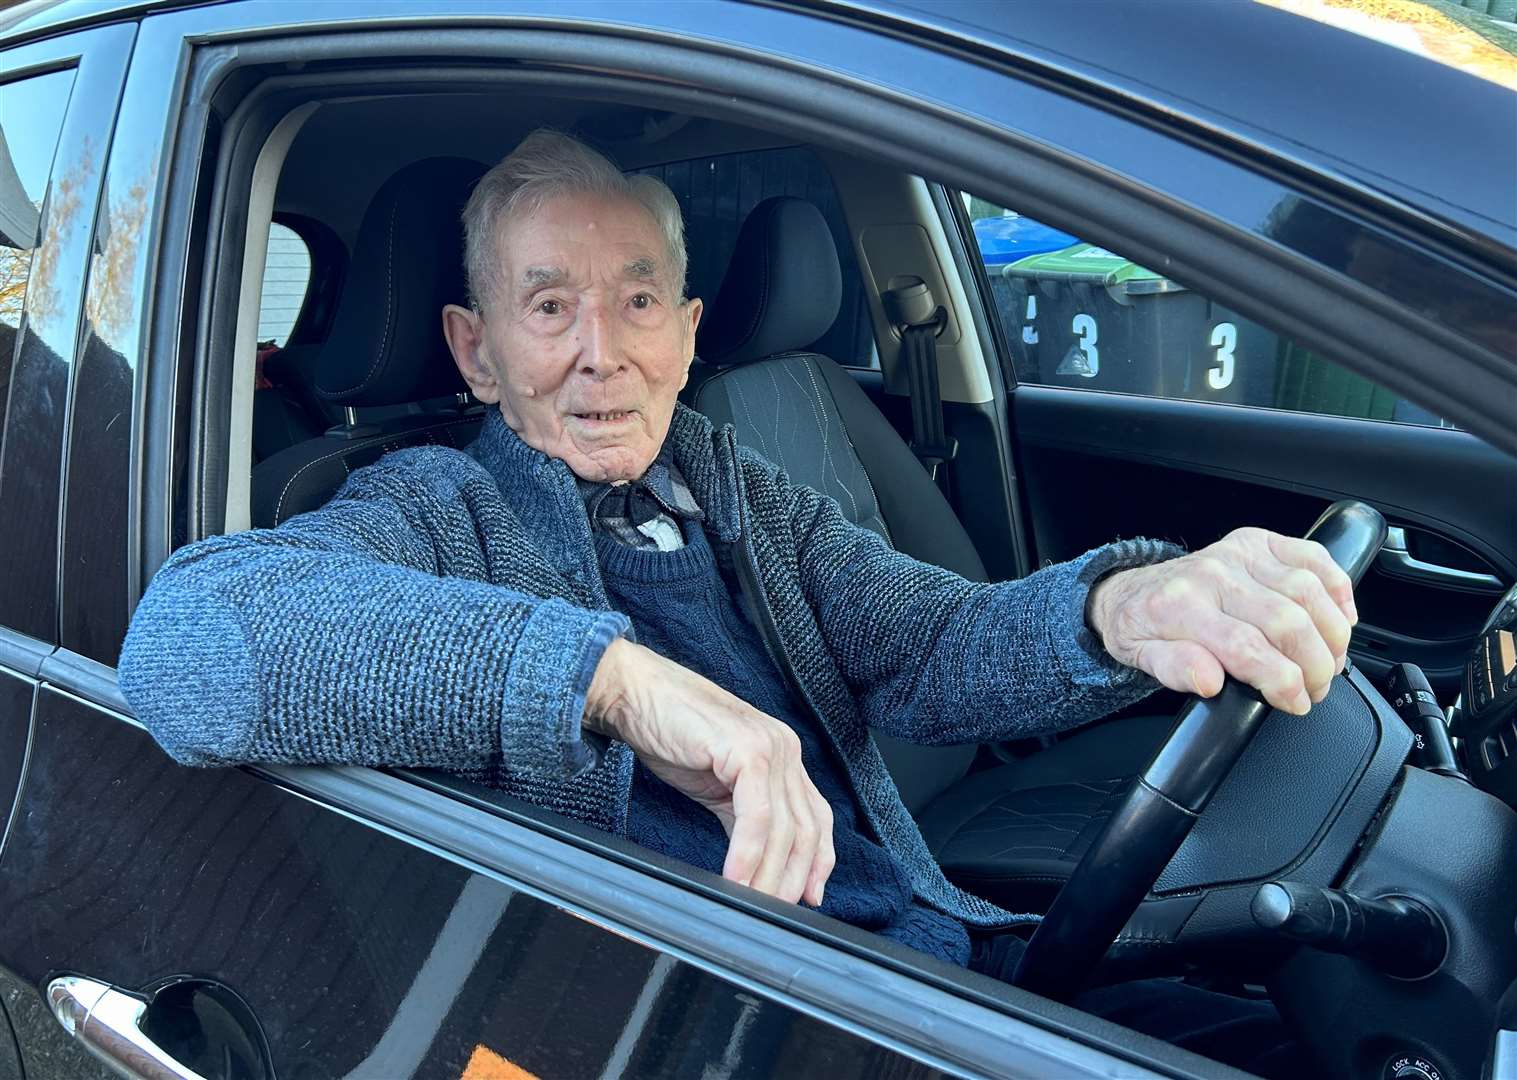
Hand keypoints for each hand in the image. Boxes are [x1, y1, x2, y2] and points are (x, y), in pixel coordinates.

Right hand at [585, 638, 835, 904]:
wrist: (635, 693)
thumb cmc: (670, 733)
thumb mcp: (717, 782)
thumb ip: (743, 816)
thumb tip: (757, 864)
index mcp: (783, 756)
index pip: (817, 817)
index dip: (817, 862)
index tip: (808, 898)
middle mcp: (785, 749)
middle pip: (806, 828)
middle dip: (792, 879)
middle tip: (773, 915)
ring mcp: (771, 747)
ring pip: (784, 827)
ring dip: (769, 874)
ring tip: (753, 906)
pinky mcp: (747, 750)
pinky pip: (756, 815)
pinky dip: (747, 853)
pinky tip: (735, 878)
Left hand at [1087, 527, 1357, 714]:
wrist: (1130, 590)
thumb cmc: (1141, 627)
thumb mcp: (1140, 658)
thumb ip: (1174, 669)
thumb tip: (1209, 680)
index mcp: (1179, 607)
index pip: (1246, 647)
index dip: (1283, 681)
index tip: (1296, 702)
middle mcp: (1212, 575)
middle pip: (1286, 621)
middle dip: (1314, 664)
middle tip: (1315, 688)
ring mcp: (1237, 555)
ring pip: (1307, 590)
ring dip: (1332, 633)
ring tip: (1330, 662)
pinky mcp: (1257, 542)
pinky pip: (1312, 557)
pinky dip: (1338, 587)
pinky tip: (1340, 618)